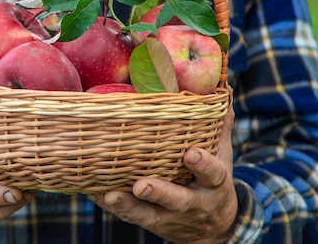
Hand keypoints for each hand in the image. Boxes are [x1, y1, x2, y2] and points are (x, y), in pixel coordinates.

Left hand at [90, 108, 236, 243]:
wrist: (212, 229)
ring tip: (111, 196)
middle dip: (159, 193)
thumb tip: (224, 88)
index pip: (212, 174)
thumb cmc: (211, 181)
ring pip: (149, 214)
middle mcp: (192, 203)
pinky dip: (112, 206)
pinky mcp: (149, 221)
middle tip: (141, 186)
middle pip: (176, 200)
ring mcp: (169, 216)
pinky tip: (94, 193)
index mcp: (212, 184)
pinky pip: (129, 215)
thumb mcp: (223, 156)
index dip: (203, 165)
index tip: (191, 154)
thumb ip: (220, 125)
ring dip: (129, 206)